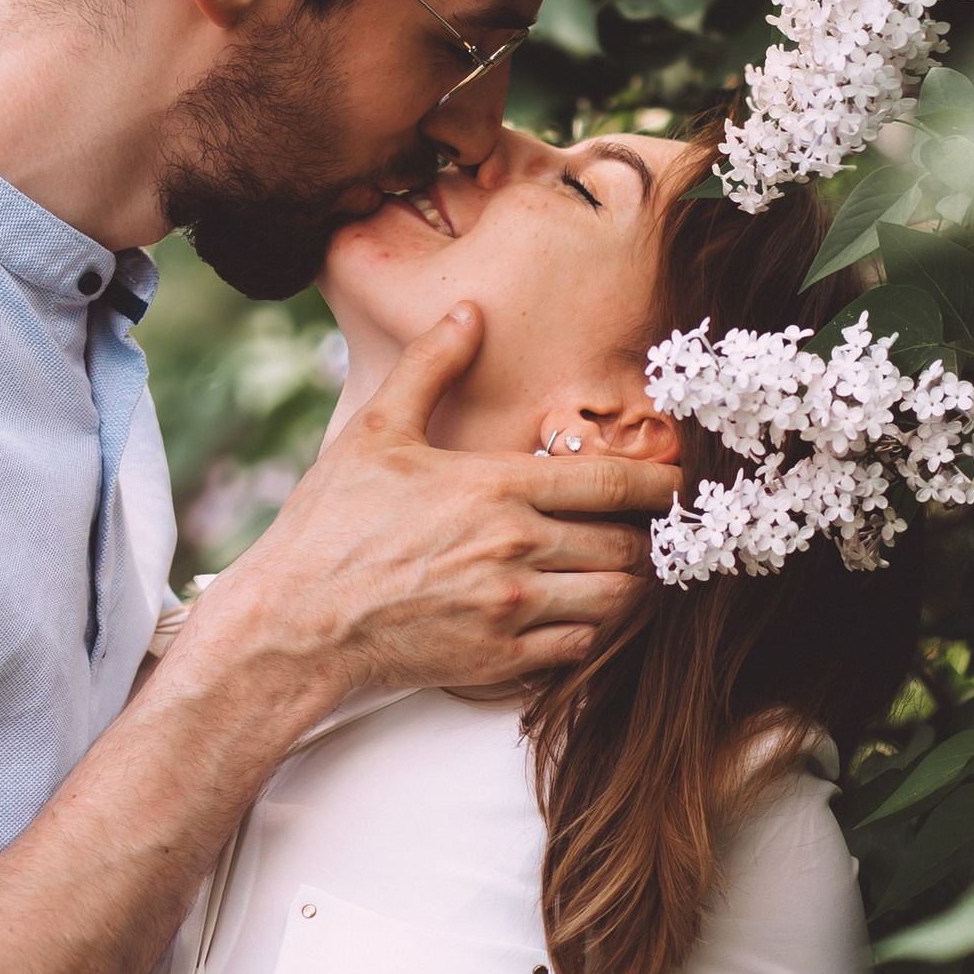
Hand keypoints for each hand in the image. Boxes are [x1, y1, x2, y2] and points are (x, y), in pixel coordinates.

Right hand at [202, 305, 675, 707]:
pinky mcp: (500, 661)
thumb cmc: (329, 525)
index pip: (610, 482)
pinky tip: (574, 615)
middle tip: (646, 534)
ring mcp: (510, 610)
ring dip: (624, 587)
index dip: (659, 484)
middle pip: (624, 545)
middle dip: (644, 539)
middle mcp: (514, 549)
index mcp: (494, 487)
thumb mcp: (376, 432)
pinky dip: (588, 632)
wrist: (293, 622)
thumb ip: (432, 368)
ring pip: (613, 601)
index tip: (680, 485)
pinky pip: (578, 648)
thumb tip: (470, 311)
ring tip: (618, 573)